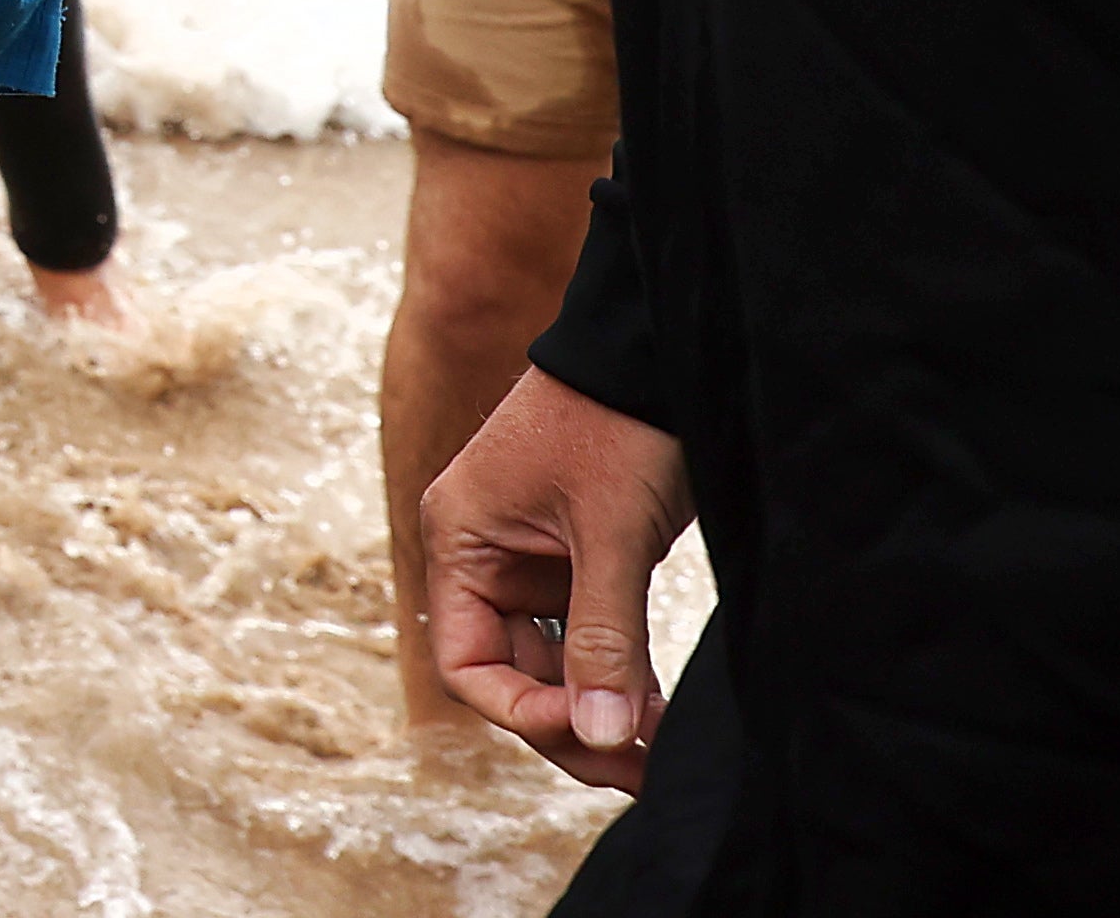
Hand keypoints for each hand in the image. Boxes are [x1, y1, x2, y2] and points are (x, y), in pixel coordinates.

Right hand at [423, 366, 694, 790]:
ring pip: (551, 664)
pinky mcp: (578, 559)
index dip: (524, 713)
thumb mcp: (610, 534)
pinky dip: (619, 675)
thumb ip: (603, 638)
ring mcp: (530, 561)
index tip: (596, 732)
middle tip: (642, 765)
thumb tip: (604, 737)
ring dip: (599, 706)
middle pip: (509, 674)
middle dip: (571, 724)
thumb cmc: (616, 427)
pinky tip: (659, 707)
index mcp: (459, 540)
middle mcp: (483, 556)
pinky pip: (585, 639)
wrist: (656, 354)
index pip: (468, 662)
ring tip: (660, 746)